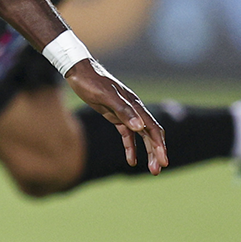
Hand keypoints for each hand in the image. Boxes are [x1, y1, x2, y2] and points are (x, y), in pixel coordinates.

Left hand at [64, 59, 168, 174]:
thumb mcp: (105, 95)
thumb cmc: (91, 81)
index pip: (152, 128)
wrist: (78, 71)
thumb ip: (123, 110)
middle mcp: (134, 109)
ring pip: (141, 136)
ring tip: (151, 170)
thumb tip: (140, 127)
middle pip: (150, 134)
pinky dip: (131, 147)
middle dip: (155, 152)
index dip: (159, 145)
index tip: (163, 161)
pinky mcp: (115, 116)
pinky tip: (131, 160)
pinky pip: (127, 135)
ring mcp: (125, 113)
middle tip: (157, 171)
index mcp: (135, 105)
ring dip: (147, 152)